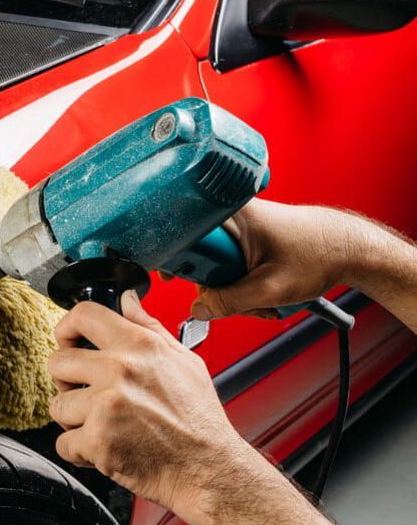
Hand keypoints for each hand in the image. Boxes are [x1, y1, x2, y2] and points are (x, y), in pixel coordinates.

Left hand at [48, 291, 254, 516]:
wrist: (207, 467)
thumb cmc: (198, 419)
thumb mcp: (183, 360)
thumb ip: (149, 326)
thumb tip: (127, 300)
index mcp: (139, 346)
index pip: (83, 315)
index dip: (66, 327)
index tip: (66, 341)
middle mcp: (119, 370)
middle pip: (57, 362)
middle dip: (66, 381)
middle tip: (86, 394)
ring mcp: (106, 405)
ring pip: (57, 405)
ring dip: (73, 420)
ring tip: (100, 424)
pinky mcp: (98, 440)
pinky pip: (63, 442)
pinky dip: (78, 451)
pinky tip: (103, 447)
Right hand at [190, 199, 367, 319]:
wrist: (348, 249)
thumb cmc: (320, 255)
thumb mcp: (270, 288)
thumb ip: (229, 302)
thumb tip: (198, 310)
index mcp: (232, 214)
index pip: (184, 235)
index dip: (178, 260)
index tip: (176, 278)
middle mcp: (232, 215)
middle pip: (200, 256)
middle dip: (216, 285)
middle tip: (239, 298)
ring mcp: (239, 226)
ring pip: (215, 265)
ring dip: (232, 288)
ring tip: (260, 297)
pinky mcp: (246, 237)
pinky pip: (229, 264)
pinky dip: (241, 282)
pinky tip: (260, 289)